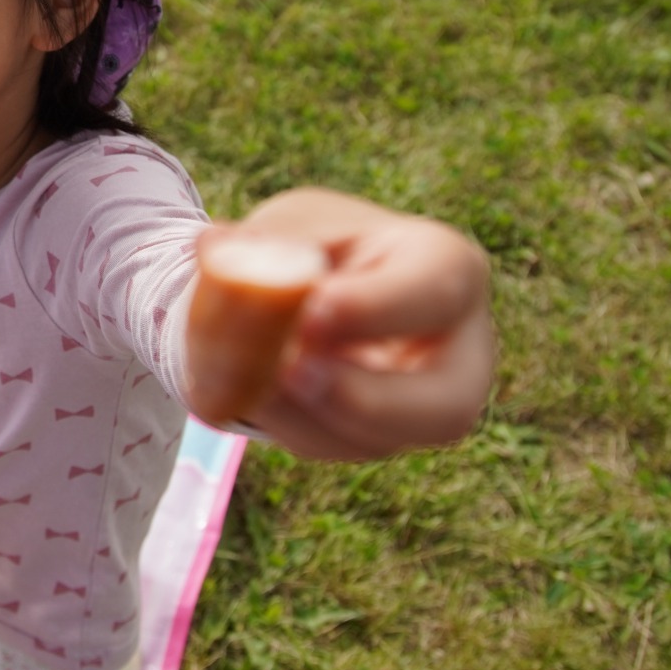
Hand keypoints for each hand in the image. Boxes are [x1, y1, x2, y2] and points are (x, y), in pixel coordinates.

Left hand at [219, 189, 494, 460]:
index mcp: (447, 267)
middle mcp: (456, 349)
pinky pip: (332, 446)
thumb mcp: (292, 223)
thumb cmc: (310, 245)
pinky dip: (281, 422)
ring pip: (379, 439)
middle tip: (295, 374)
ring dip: (305, 417)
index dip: (375, 309)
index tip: (311, 312)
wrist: (300, 288)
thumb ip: (267, 241)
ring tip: (246, 380)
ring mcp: (421, 404)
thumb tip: (214, 248)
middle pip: (448, 405)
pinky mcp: (376, 436)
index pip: (433, 292)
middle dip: (367, 401)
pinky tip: (241, 393)